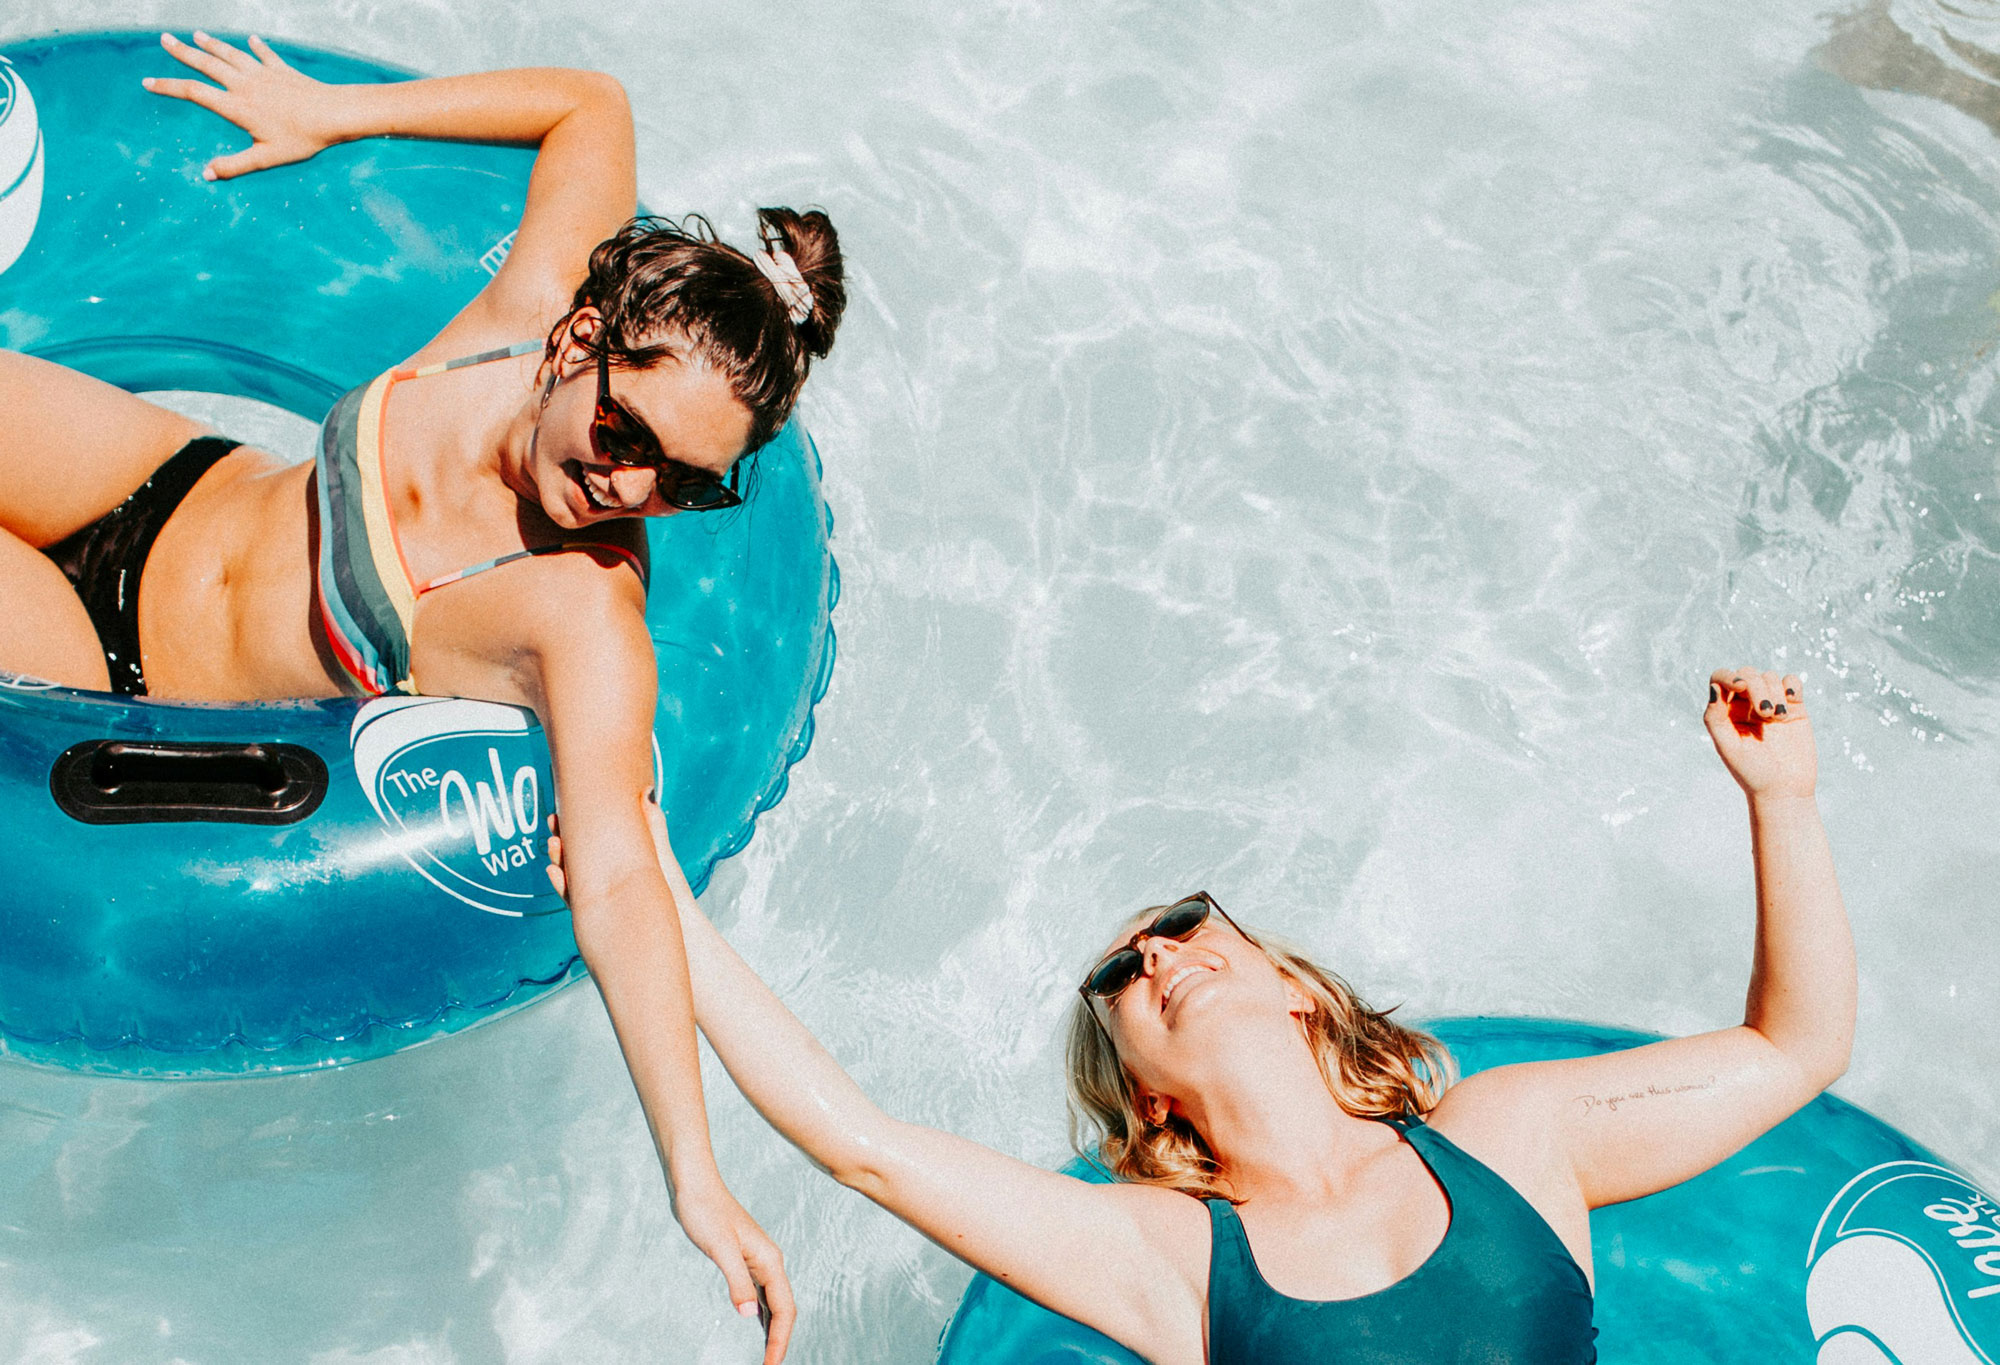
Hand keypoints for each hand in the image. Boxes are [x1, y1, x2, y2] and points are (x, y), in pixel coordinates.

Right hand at [143, 32, 341, 179]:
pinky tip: (252, 40)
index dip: (168, 87)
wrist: (333, 115)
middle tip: (164, 40)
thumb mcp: (266, 157)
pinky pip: (266, 55)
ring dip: (213, 44)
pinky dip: (257, 47)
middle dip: (183, 52)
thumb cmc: (301, 139)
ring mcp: (264, 74)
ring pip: (231, 54)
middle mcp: (245, 85)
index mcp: (236, 106)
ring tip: (196, 35)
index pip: (193, 92)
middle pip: (207, 64)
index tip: (147, 82)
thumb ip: (234, 166)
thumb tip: (206, 175)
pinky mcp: (283, 70)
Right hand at [545, 796, 693, 902]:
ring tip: (554, 845)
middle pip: (578, 856)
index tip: (564, 811)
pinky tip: (554, 872)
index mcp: (621, 863)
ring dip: (559, 860)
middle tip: (552, 823)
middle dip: (562, 840)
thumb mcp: (660, 853)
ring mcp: (602, 898)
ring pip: (573, 876)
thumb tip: (647, 790)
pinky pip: (574, 899)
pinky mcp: (597, 915)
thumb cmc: (672, 892)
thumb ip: (652, 825)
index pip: (594, 842)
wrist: (680, 933)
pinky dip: (563, 886)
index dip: (577, 827)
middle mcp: (609, 880)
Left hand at [673, 1181, 796, 1364]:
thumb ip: (737, 1281)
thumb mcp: (719, 1249)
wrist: (695, 1186)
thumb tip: (749, 1314)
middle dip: (780, 1340)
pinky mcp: (744, 1260)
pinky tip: (757, 1325)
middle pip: (784, 1309)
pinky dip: (762, 1315)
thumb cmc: (705, 1212)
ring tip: (768, 1355)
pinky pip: (761, 1294)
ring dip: (773, 1330)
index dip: (780, 1341)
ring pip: (774, 1303)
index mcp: (769, 1260)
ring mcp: (758, 1261)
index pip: (784, 1309)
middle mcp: (769, 1262)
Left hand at [1704, 667, 1816, 799]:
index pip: (1721, 678)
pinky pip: (1791, 681)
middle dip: (1756, 688)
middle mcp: (1746, 704)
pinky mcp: (1793, 708)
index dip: (1728, 675)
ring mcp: (1770, 703)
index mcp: (1725, 711)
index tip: (1740, 686)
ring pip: (1769, 676)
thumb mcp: (1727, 747)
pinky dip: (1791, 685)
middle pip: (1747, 674)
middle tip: (1765, 714)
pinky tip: (1791, 702)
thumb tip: (1714, 687)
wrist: (1784, 789)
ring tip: (1777, 718)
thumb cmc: (1751, 772)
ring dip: (1774, 692)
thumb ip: (1715, 717)